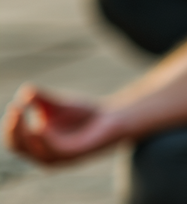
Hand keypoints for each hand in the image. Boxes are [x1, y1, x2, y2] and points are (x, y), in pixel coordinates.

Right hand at [2, 85, 127, 164]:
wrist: (114, 118)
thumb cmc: (83, 114)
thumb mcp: (57, 104)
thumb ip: (41, 99)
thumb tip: (25, 91)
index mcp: (37, 145)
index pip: (15, 141)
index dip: (10, 126)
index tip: (13, 106)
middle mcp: (45, 155)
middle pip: (20, 146)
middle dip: (13, 129)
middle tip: (14, 108)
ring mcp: (59, 157)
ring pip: (33, 151)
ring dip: (23, 133)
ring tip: (20, 112)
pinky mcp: (74, 155)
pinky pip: (54, 152)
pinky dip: (44, 142)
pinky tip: (38, 129)